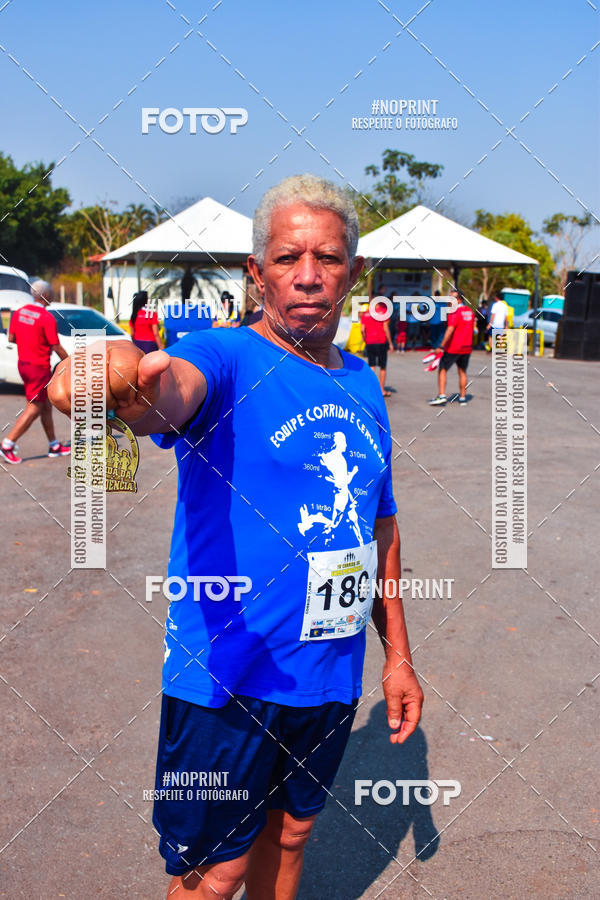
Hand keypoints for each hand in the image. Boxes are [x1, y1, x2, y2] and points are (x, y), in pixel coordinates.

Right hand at [48, 340, 171, 423]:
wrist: (127, 401)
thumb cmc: (138, 396)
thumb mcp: (150, 392)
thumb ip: (152, 376)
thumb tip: (163, 358)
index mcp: (122, 349)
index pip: (119, 373)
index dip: (125, 394)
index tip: (130, 398)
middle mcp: (95, 349)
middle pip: (93, 383)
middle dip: (107, 402)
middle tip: (115, 402)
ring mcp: (75, 360)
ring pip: (74, 391)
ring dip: (90, 407)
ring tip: (102, 404)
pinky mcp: (59, 374)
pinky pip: (56, 395)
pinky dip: (71, 408)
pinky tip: (86, 406)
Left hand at [382, 659, 423, 744]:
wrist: (396, 659)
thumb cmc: (396, 675)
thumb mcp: (392, 695)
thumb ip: (393, 711)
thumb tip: (394, 726)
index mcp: (415, 701)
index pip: (412, 722)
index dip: (406, 733)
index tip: (398, 741)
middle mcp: (415, 700)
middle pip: (410, 720)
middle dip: (402, 730)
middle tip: (393, 739)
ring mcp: (410, 696)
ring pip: (405, 714)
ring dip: (399, 722)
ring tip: (391, 732)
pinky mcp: (405, 693)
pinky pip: (402, 707)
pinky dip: (397, 713)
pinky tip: (389, 716)